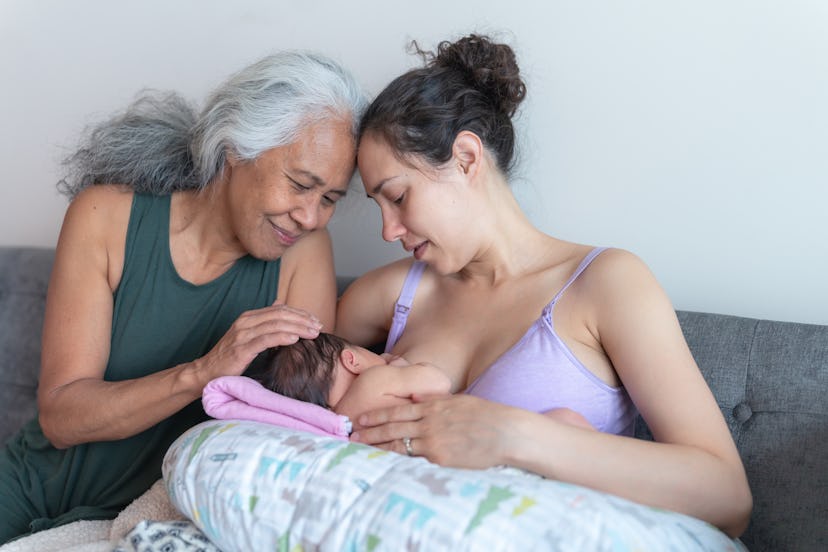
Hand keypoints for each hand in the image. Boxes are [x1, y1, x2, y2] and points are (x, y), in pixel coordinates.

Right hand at [194, 302, 321, 384]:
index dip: (300, 313)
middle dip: (303, 320)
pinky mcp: (241, 348)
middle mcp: (246, 321)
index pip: (280, 309)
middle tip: (319, 327)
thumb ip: (264, 320)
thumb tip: (279, 303)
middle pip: (280, 315)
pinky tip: (295, 339)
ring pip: (276, 325)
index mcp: (249, 316)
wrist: (207, 372)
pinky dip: (281, 337)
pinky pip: (265, 340)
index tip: (315, 320)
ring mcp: (242, 334)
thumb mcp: (248, 334)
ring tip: (313, 333)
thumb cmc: (230, 356)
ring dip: (298, 328)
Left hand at [351, 394, 521, 468]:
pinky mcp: (440, 459)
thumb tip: (418, 397)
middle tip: (352, 436)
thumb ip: (435, 400)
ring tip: (361, 450)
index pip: (397, 411)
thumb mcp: (458, 400)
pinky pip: (414, 460)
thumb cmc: (485, 416)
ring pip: (398, 444)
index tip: (361, 419)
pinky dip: (397, 461)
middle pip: (392, 428)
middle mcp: (429, 422)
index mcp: (433, 406)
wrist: (504, 432)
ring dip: (378, 447)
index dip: (377, 415)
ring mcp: (433, 441)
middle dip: (370, 432)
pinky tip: (384, 463)